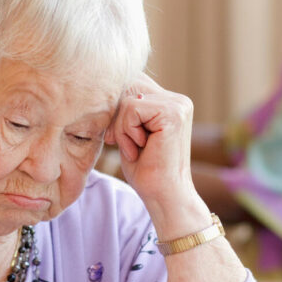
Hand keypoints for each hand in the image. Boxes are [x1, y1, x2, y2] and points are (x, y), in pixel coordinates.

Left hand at [105, 73, 207, 237]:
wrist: (163, 196)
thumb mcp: (129, 131)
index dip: (116, 109)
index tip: (115, 135)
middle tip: (122, 143)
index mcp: (170, 102)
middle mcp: (178, 100)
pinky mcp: (173, 113)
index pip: (132, 84)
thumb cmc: (144, 169)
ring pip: (127, 100)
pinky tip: (139, 148)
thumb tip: (104, 85)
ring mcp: (178, 105)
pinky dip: (126, 132)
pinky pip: (131, 109)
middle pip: (128, 86)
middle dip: (116, 117)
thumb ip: (124, 107)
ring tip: (135, 148)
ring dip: (121, 128)